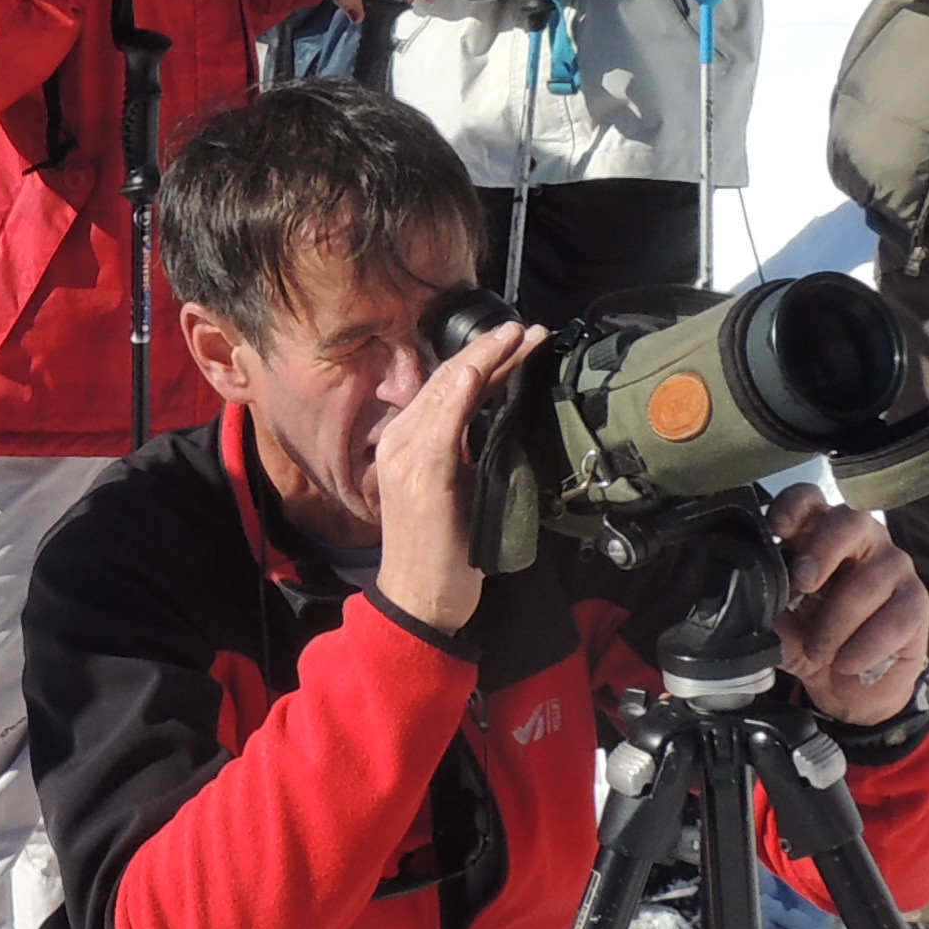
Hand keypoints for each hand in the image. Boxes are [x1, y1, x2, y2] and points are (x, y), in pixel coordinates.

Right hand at [367, 311, 540, 637]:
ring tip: (520, 337)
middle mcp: (400, 440)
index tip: (518, 340)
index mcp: (406, 441)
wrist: (419, 598)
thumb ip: (468, 450)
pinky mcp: (422, 474)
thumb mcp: (458, 487)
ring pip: (446, 388)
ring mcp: (406, 455)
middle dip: (490, 349)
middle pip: (447, 379)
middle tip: (528, 329)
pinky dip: (462, 389)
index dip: (484, 359)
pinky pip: (441, 420)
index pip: (447, 387)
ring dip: (485, 357)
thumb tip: (499, 419)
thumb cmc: (443, 550)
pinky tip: (482, 368)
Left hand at [768, 492, 928, 723]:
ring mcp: (893, 566)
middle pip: (850, 520)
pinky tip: (848, 663)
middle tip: (802, 583)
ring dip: (836, 623)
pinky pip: (893, 619)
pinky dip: (864, 648)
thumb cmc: (814, 642)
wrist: (849, 688)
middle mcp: (860, 539)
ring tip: (818, 652)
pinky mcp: (916, 601)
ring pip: (868, 580)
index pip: (809, 500)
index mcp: (817, 535)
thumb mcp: (782, 629)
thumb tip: (745, 603)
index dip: (794, 506)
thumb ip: (766, 610)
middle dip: (823, 550)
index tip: (776, 528)